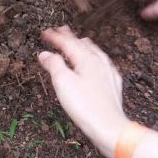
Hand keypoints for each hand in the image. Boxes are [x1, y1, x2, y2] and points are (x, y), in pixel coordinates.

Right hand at [38, 26, 127, 157]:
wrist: (109, 127)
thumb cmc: (84, 106)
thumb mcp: (63, 83)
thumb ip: (54, 65)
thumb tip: (44, 53)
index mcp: (85, 59)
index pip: (68, 43)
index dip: (55, 37)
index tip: (45, 32)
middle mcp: (98, 62)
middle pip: (82, 45)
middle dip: (70, 37)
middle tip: (60, 30)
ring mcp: (108, 73)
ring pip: (95, 52)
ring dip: (84, 45)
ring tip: (79, 41)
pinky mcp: (112, 84)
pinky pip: (103, 63)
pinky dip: (95, 57)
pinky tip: (98, 62)